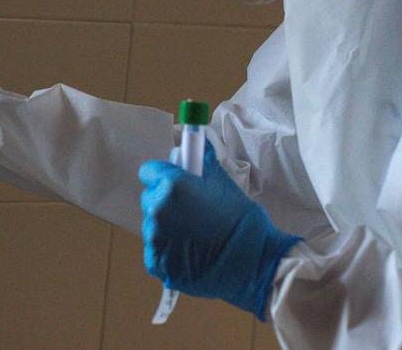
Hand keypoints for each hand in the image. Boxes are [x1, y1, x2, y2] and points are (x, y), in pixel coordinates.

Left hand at [139, 142, 300, 318]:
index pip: (149, 171)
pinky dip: (169, 252)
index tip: (175, 183)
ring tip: (195, 236)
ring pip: (152, 226)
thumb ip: (202, 160)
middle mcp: (157, 209)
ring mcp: (155, 238)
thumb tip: (197, 139)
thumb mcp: (222, 181)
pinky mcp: (157, 263)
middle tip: (191, 212)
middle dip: (166, 202)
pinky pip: (156, 251)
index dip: (163, 175)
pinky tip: (190, 254)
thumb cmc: (241, 220)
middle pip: (150, 198)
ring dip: (167, 228)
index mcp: (171, 184)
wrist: (253, 262)